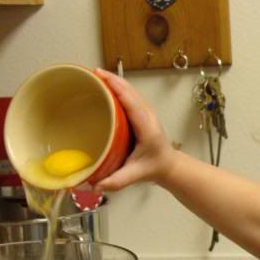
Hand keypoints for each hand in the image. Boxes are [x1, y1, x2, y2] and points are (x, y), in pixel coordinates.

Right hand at [93, 68, 178, 191]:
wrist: (169, 165)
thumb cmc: (153, 167)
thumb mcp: (136, 175)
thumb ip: (118, 181)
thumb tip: (96, 185)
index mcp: (146, 128)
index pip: (132, 102)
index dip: (117, 87)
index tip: (102, 77)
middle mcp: (147, 115)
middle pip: (130, 90)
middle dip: (112, 79)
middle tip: (91, 73)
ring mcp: (145, 112)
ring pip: (130, 90)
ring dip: (114, 81)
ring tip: (94, 76)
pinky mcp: (141, 112)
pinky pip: (129, 95)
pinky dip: (117, 87)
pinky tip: (104, 86)